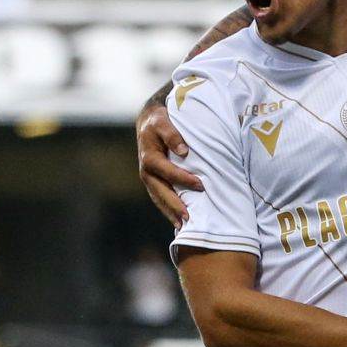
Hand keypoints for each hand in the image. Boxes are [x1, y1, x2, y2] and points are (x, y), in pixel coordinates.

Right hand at [136, 96, 201, 226]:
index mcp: (149, 158)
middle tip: (188, 219)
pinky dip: (168, 209)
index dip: (183, 179)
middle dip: (174, 206)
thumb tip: (183, 151)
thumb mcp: (163, 122)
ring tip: (183, 225)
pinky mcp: (153, 181)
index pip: (167, 172)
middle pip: (160, 192)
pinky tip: (177, 219)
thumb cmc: (158, 121)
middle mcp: (146, 171)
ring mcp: (149, 178)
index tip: (200, 184)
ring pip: (159, 198)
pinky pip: (159, 198)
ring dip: (170, 212)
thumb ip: (172, 135)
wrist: (148, 122)